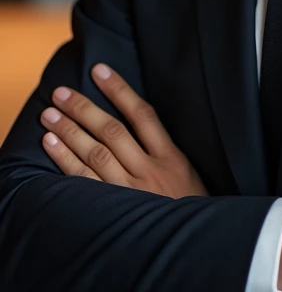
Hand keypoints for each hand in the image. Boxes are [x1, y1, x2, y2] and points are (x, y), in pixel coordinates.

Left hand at [39, 62, 208, 198]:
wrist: (194, 248)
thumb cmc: (190, 209)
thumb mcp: (188, 174)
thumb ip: (164, 150)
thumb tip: (136, 120)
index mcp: (172, 158)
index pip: (143, 114)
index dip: (119, 90)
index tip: (100, 70)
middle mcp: (150, 171)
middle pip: (112, 131)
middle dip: (83, 109)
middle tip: (61, 93)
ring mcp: (130, 193)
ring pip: (95, 154)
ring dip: (69, 132)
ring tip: (49, 116)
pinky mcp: (114, 212)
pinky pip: (85, 183)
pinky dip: (66, 162)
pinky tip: (52, 146)